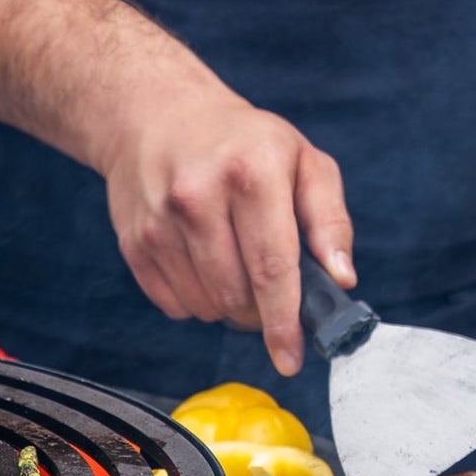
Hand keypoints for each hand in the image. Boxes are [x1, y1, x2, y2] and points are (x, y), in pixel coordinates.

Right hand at [92, 45, 354, 377]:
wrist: (157, 116)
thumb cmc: (243, 142)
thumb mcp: (302, 160)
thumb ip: (329, 220)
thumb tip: (341, 279)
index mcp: (251, 174)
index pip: (271, 268)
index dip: (283, 322)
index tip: (291, 359)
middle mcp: (199, 197)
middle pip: (236, 296)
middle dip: (259, 311)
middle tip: (268, 291)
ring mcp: (160, 222)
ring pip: (204, 306)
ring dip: (226, 306)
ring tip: (232, 267)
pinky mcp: (134, 243)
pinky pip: (174, 305)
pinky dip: (196, 300)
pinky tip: (200, 263)